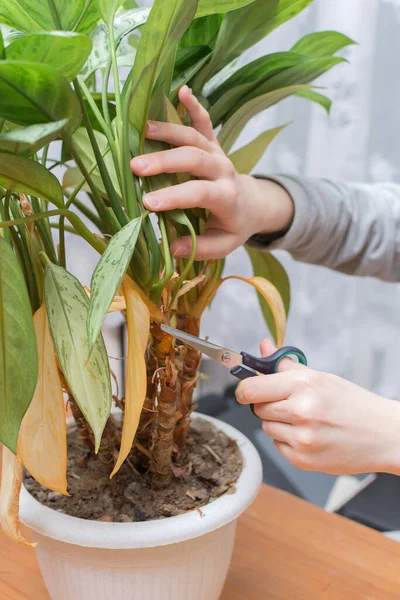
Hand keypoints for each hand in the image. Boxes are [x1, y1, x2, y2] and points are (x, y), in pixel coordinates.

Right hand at [130, 86, 293, 259]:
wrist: (253, 203)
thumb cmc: (233, 225)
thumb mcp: (224, 245)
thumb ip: (201, 248)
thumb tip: (172, 248)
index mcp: (227, 197)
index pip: (200, 193)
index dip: (175, 197)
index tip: (147, 203)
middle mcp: (223, 170)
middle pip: (195, 159)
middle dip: (165, 161)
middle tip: (135, 167)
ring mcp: (218, 153)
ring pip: (194, 137)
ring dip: (168, 131)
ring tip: (141, 131)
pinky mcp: (213, 143)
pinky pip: (205, 121)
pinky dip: (194, 105)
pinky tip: (181, 90)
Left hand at [236, 339, 399, 474]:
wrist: (382, 435)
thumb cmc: (352, 403)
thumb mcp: (320, 377)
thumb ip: (286, 365)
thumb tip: (263, 347)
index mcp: (303, 385)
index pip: (250, 389)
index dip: (244, 389)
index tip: (247, 390)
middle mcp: (300, 411)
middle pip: (257, 408)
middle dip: (267, 405)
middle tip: (289, 403)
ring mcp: (301, 439)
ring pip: (267, 427)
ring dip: (278, 423)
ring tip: (305, 420)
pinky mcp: (303, 460)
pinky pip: (278, 446)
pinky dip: (288, 441)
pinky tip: (310, 435)